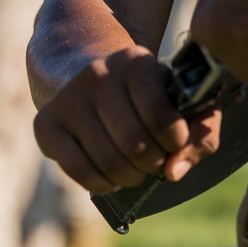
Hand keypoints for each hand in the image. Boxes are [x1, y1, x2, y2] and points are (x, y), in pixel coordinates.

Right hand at [33, 45, 221, 192]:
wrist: (93, 81)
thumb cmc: (148, 98)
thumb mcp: (183, 103)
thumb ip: (201, 132)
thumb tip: (174, 172)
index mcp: (135, 61)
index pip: (160, 115)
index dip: (176, 141)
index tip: (175, 143)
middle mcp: (97, 74)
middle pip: (134, 143)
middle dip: (153, 163)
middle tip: (155, 161)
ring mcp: (68, 98)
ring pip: (107, 160)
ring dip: (131, 177)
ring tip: (136, 170)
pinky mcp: (46, 123)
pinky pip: (78, 170)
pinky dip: (103, 185)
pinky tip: (112, 178)